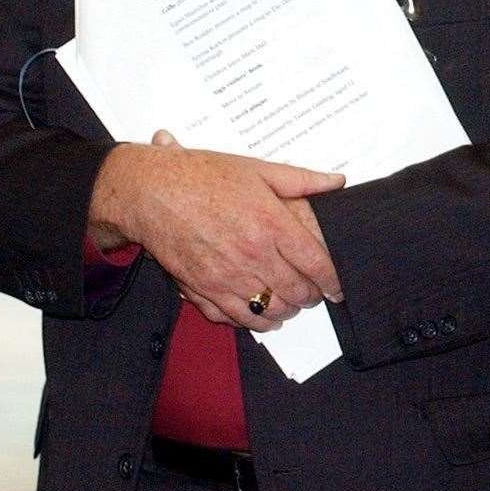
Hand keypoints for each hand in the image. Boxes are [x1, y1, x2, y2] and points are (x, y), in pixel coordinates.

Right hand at [89, 129, 344, 330]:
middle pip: (296, 292)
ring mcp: (227, 277)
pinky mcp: (203, 290)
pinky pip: (236, 319)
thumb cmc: (203, 176)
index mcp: (271, 224)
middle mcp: (252, 255)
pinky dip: (253, 321)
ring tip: (289, 303)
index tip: (338, 286)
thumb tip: (336, 182)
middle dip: (310, 297)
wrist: (151, 191)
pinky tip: (259, 312)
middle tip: (313, 292)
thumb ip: (302, 179)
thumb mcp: (258, 169)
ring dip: (285, 311)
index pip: (315, 264)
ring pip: (269, 311)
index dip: (332, 280)